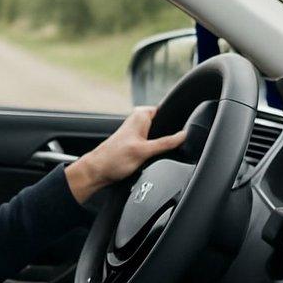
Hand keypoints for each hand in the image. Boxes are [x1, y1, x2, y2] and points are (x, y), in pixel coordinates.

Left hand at [65, 106, 186, 203]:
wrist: (97, 172)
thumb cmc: (113, 159)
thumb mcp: (144, 151)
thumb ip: (166, 143)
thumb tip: (184, 135)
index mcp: (141, 115)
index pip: (167, 111)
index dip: (177, 120)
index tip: (184, 130)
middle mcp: (139, 121)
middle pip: (165, 126)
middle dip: (170, 136)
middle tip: (169, 148)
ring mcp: (138, 133)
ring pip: (160, 137)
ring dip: (162, 145)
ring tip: (157, 155)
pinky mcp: (138, 145)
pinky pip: (153, 145)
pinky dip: (156, 151)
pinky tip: (154, 159)